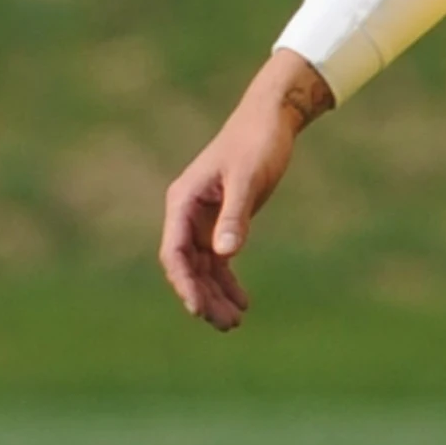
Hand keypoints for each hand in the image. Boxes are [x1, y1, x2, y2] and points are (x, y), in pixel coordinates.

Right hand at [160, 51, 333, 331]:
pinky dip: (227, 281)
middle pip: (187, 266)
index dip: (183, 283)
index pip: (174, 252)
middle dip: (203, 297)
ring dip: (215, 295)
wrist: (271, 119)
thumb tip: (224, 254)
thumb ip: (236, 216)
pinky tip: (242, 301)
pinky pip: (218, 260)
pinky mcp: (221, 221)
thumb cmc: (257, 143)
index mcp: (183, 201)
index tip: (198, 309)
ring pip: (202, 268)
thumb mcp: (248, 179)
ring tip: (235, 323)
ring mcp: (203, 220)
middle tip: (227, 325)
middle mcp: (187, 213)